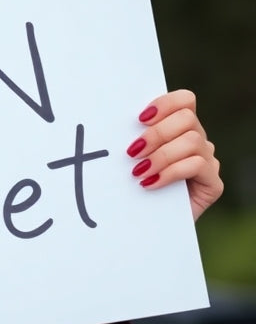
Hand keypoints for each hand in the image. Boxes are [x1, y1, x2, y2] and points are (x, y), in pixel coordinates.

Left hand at [127, 90, 222, 221]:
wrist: (144, 223)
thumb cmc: (131, 185)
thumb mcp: (129, 156)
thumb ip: (131, 137)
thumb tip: (110, 121)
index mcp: (177, 127)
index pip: (184, 100)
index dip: (165, 103)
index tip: (139, 118)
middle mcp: (197, 139)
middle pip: (187, 119)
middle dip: (157, 133)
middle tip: (132, 151)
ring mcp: (208, 160)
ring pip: (193, 141)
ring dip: (161, 155)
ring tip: (138, 171)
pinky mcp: (213, 183)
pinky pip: (198, 165)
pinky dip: (170, 172)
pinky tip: (149, 183)